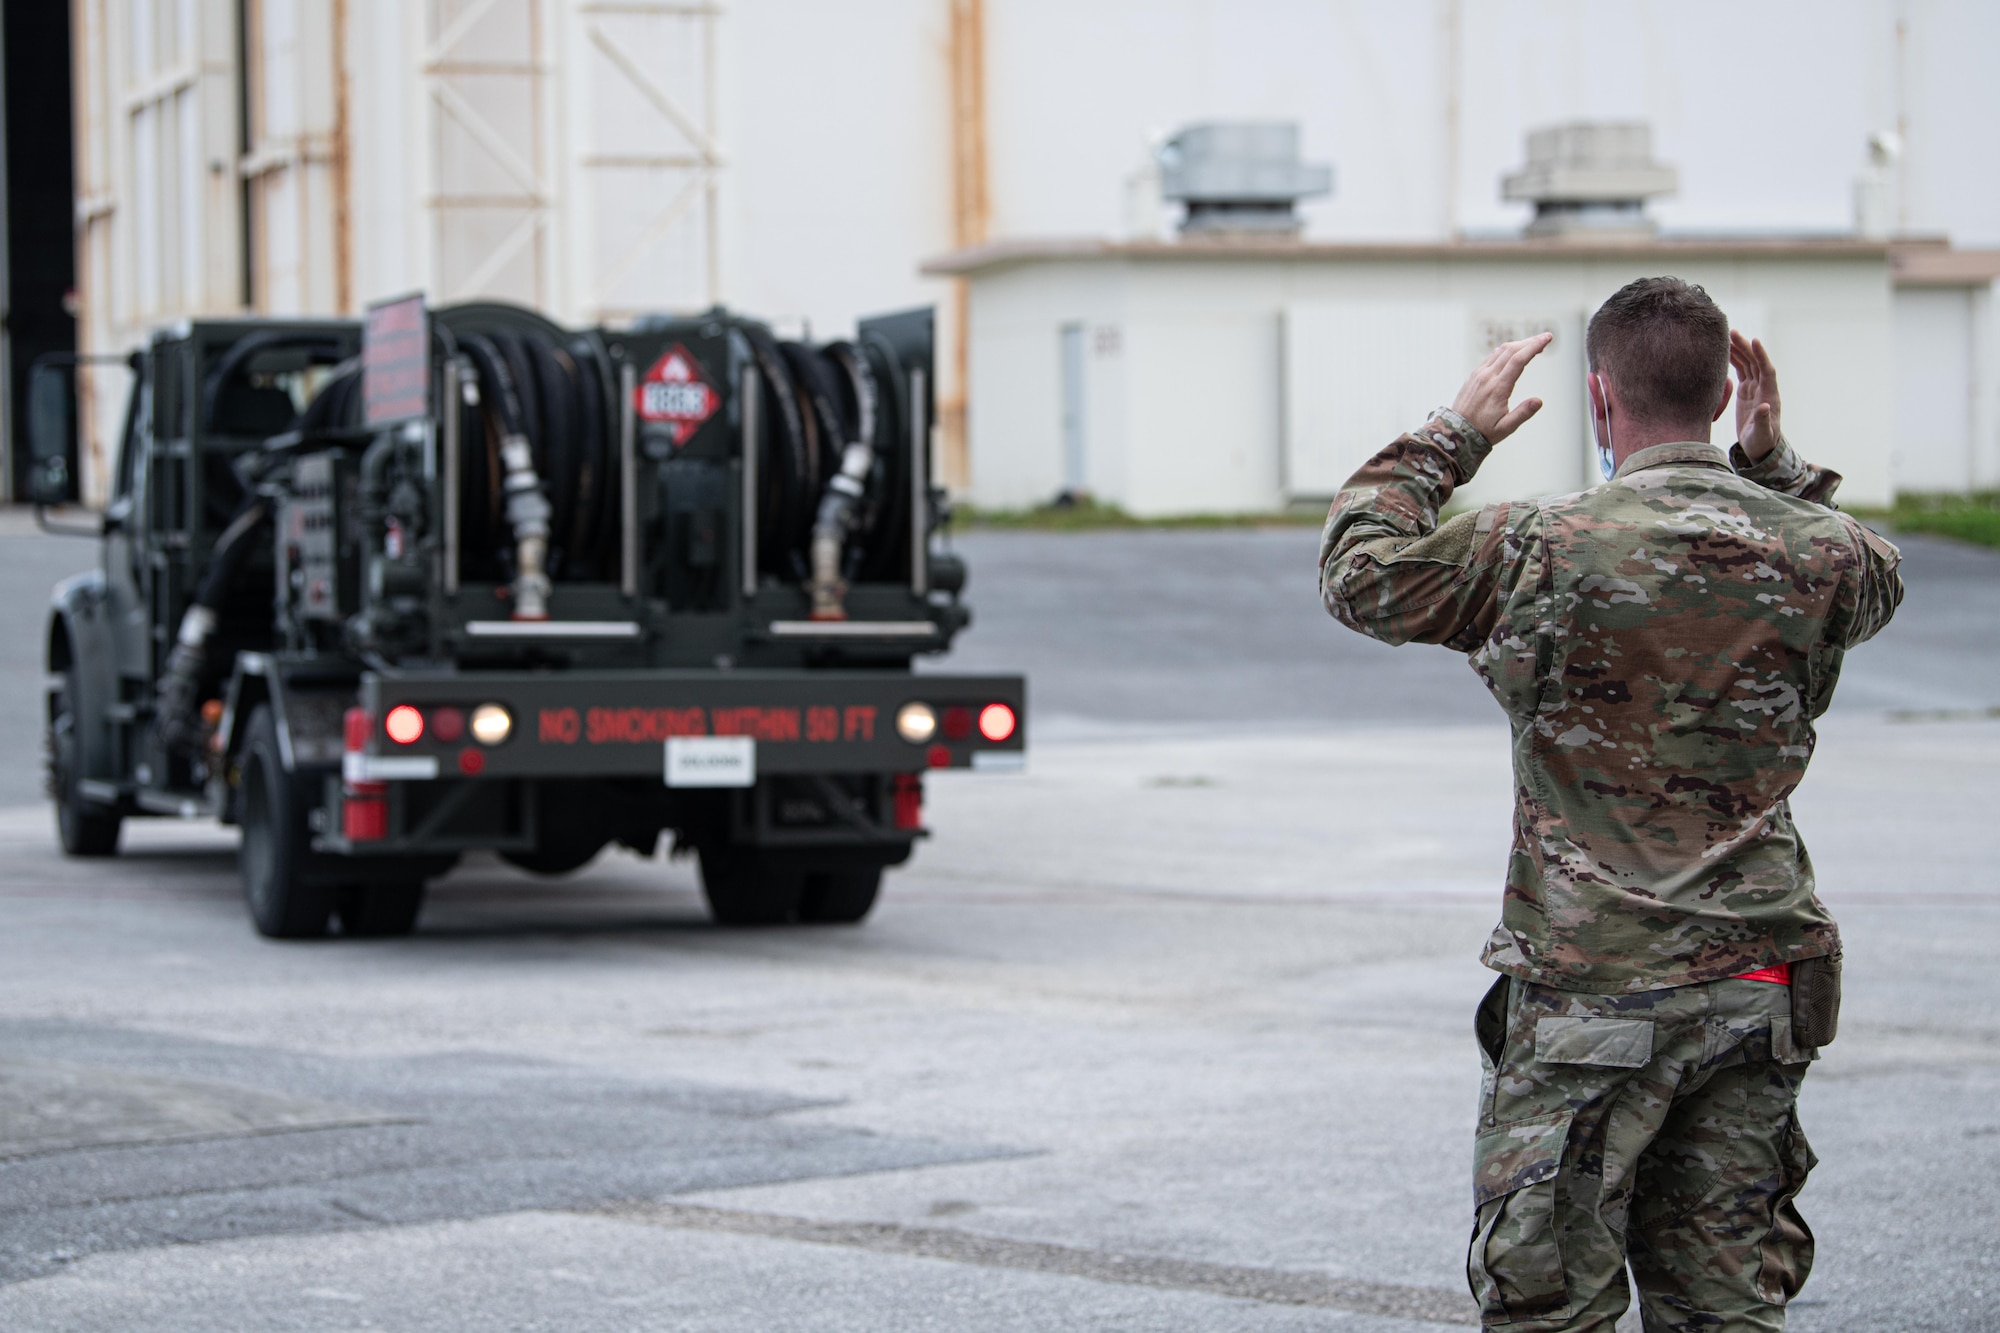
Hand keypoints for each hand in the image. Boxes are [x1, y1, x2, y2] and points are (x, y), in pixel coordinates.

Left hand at [1449, 333, 1549, 443]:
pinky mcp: (1474, 375)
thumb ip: (1523, 414)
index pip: (1518, 360)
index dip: (1534, 346)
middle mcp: (1487, 377)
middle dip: (1531, 341)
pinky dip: (1507, 350)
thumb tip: (1539, 401)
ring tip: (1534, 344)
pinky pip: (1492, 356)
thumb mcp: (1506, 428)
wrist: (1456, 431)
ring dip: (1519, 344)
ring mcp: (1479, 374)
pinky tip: (1515, 351)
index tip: (1547, 338)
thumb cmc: (1483, 431)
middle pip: (1511, 350)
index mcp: (1497, 388)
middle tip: (1546, 338)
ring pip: (1501, 350)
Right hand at [1730, 330, 1782, 460]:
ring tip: (1726, 337)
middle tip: (1732, 332)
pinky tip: (1724, 352)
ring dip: (1739, 350)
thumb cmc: (1762, 442)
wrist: (1760, 447)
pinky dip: (1734, 360)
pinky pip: (1741, 371)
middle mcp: (1764, 388)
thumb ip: (1763, 420)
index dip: (1761, 355)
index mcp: (1769, 395)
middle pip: (1756, 362)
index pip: (1767, 370)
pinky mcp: (1746, 391)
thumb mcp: (1762, 434)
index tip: (1754, 340)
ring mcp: (1755, 388)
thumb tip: (1764, 406)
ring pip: (1748, 364)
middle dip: (1746, 346)